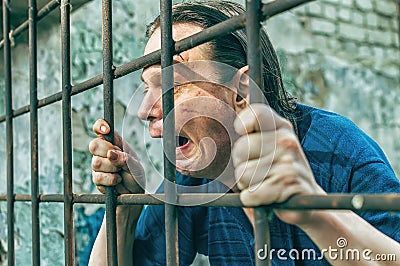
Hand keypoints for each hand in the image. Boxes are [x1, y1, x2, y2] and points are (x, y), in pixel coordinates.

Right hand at [89, 119, 144, 193]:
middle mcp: (103, 152)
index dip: (100, 126)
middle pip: (94, 144)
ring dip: (112, 169)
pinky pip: (98, 177)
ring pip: (96, 162)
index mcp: (114, 142)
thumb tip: (111, 154)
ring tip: (120, 172)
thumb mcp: (135, 165)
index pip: (100, 128)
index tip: (106, 130)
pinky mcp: (96, 178)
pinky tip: (117, 181)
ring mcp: (98, 165)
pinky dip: (111, 180)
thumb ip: (124, 158)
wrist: (134, 193)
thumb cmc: (135, 174)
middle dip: (107, 152)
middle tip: (118, 159)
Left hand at [232, 104, 324, 225]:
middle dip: (241, 166)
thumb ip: (250, 138)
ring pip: (242, 174)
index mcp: (282, 129)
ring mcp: (289, 163)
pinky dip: (252, 199)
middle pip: (240, 149)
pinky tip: (267, 198)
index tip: (240, 131)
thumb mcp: (268, 151)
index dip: (243, 122)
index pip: (258, 113)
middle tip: (258, 173)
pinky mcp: (287, 185)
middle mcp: (287, 142)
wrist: (306, 204)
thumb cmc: (276, 176)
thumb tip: (215, 138)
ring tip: (265, 186)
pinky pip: (250, 193)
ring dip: (247, 185)